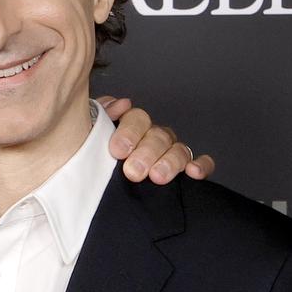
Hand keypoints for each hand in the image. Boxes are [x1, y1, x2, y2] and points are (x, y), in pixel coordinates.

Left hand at [99, 94, 214, 183]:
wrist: (97, 187)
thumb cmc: (95, 157)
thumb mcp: (90, 135)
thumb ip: (101, 116)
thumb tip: (120, 104)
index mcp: (133, 125)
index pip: (137, 119)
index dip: (129, 133)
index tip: (117, 151)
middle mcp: (154, 136)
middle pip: (159, 136)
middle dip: (147, 153)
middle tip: (133, 171)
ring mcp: (171, 152)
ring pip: (179, 150)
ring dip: (170, 162)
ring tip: (158, 177)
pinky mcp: (186, 169)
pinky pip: (201, 163)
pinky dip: (201, 165)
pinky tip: (193, 172)